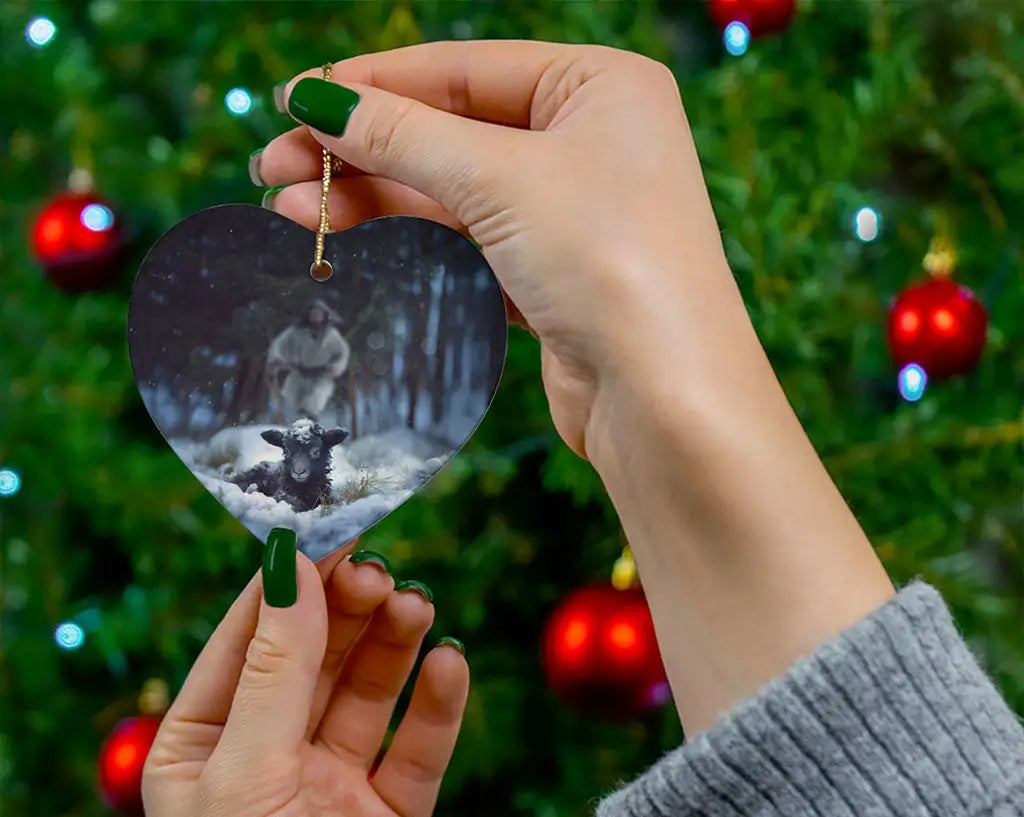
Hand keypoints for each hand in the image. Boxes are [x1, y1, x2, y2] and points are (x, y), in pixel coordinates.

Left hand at [143, 542, 468, 816]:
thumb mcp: (244, 777)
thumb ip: (277, 671)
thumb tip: (290, 566)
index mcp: (206, 745)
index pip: (249, 639)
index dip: (289, 583)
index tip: (331, 529)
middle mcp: (269, 760)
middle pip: (316, 657)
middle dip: (348, 610)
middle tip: (382, 572)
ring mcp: (332, 789)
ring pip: (369, 692)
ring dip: (394, 645)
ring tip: (418, 607)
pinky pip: (419, 747)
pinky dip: (437, 704)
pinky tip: (450, 665)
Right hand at [256, 42, 892, 737]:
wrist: (664, 395)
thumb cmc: (609, 262)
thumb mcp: (499, 179)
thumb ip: (403, 136)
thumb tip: (316, 100)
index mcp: (600, 86)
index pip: (463, 69)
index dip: (372, 85)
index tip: (294, 102)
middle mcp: (591, 143)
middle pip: (451, 132)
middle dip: (361, 150)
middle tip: (274, 167)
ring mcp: (572, 214)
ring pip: (453, 193)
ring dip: (373, 200)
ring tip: (292, 210)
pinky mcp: (553, 277)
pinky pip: (468, 243)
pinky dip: (411, 242)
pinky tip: (351, 242)